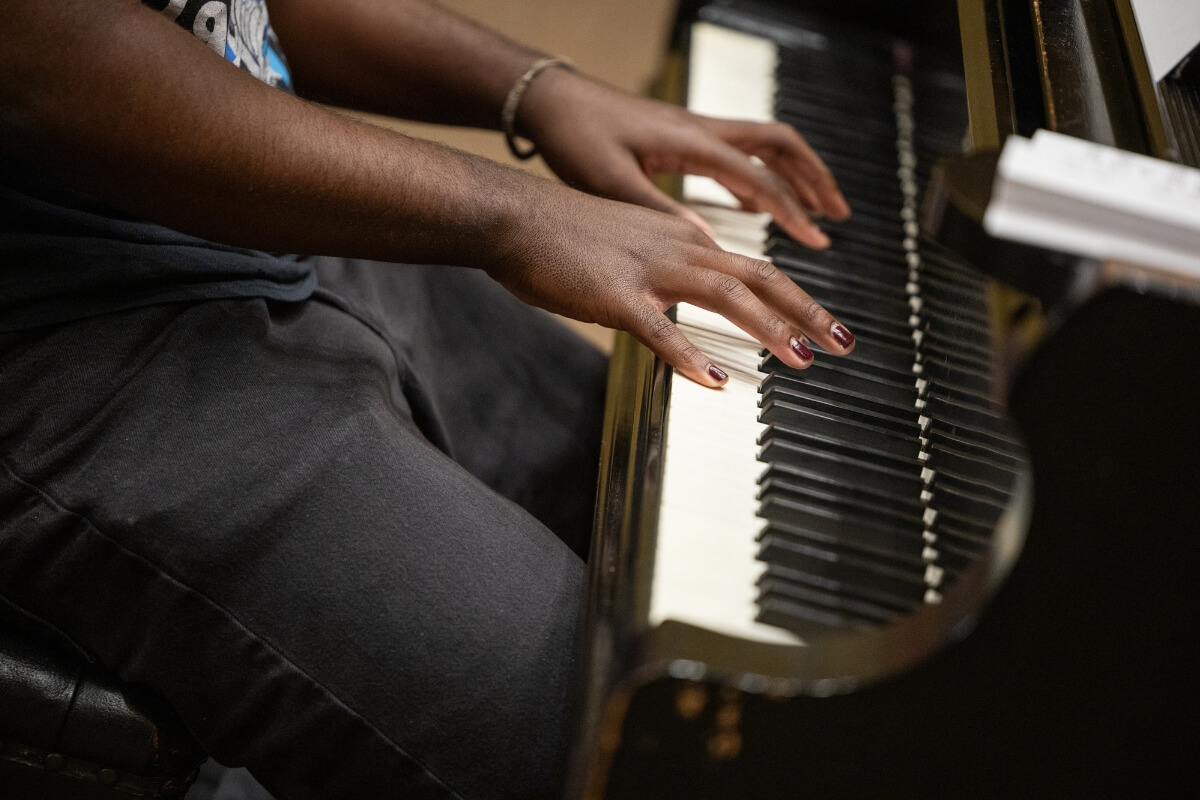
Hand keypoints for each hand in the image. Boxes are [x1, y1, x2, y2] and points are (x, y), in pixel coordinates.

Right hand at [486, 181, 854, 387]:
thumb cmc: (559, 236)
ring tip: (802, 361)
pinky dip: (691, 355)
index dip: (795, 295)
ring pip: (726, 296)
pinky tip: (717, 381)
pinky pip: (660, 330)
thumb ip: (660, 272)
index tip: (824, 323)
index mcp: (680, 239)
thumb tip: (679, 304)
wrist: (511, 216)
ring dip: (770, 329)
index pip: (752, 265)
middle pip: (758, 276)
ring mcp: (647, 270)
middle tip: (844, 342)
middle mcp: (675, 248)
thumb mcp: (625, 247)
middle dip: (806, 311)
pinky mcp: (613, 296)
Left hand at [516, 68, 850, 248]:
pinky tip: (760, 204)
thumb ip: (660, 213)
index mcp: (691, 142)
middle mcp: (702, 130)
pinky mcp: (683, 137)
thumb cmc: (576, 139)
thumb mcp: (612, 183)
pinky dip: (761, 175)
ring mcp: (695, 130)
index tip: (816, 239)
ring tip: (816, 208)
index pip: (758, 176)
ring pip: (764, 144)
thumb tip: (708, 247)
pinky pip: (739, 151)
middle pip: (779, 146)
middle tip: (838, 214)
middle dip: (813, 179)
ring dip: (795, 173)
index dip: (790, 210)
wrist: (551, 102)